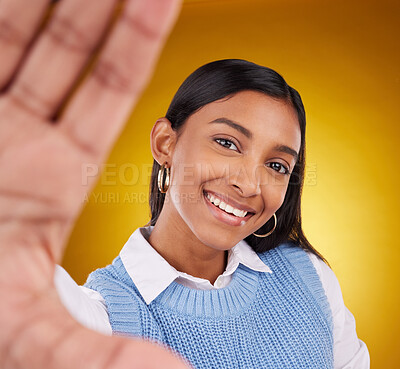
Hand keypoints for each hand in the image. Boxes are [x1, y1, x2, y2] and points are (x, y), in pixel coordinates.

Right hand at [0, 0, 189, 367]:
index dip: (136, 42)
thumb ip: (104, 356)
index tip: (168, 1)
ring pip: (31, 30)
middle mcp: (22, 130)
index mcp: (53, 169)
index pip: (109, 88)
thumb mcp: (37, 334)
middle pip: (74, 45)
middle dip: (105, 3)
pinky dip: (18, 6)